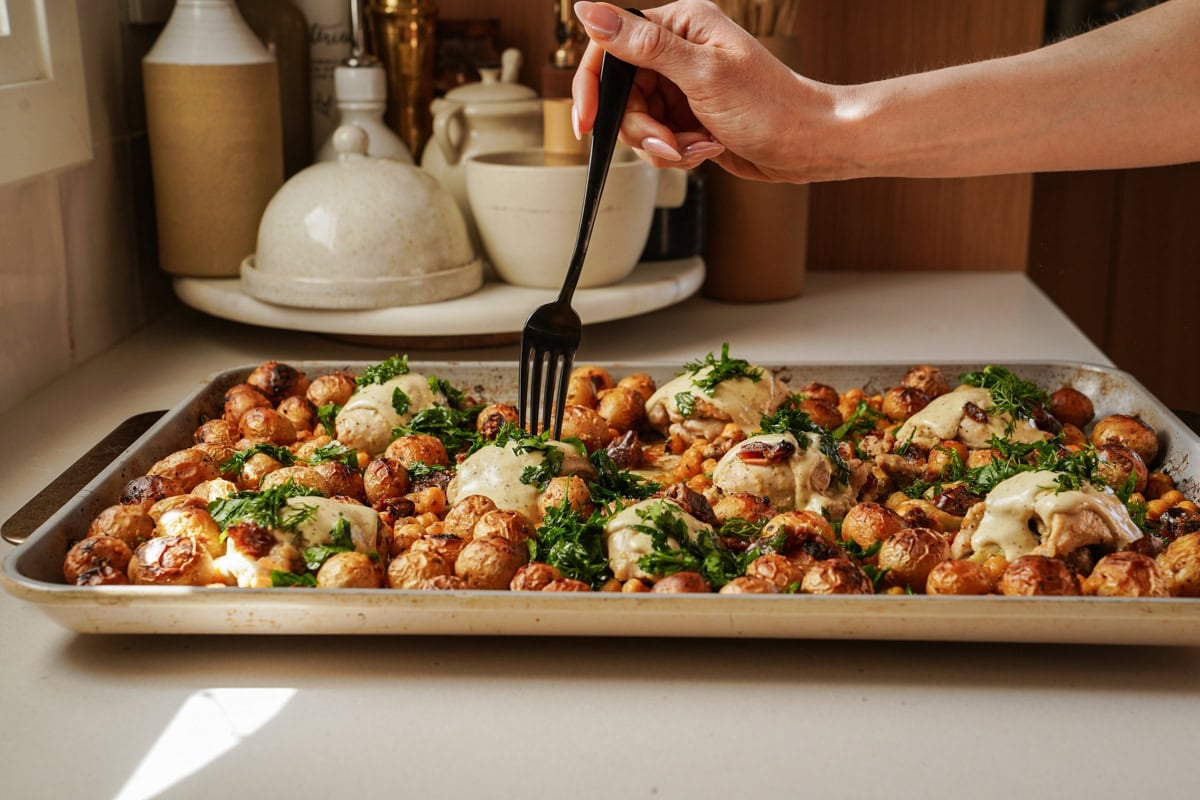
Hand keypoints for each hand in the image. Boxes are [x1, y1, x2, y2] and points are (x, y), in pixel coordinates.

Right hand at [571, 0, 835, 181]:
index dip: (593, 88)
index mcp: (679, 25)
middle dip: (642, 128)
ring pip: (638, 123)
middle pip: (622, 95)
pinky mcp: (688, 117)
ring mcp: (682, 87)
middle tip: (669, 142)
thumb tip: (589, 11)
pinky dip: (677, 153)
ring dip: (663, 144)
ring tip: (697, 145)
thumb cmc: (770, 104)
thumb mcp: (702, 73)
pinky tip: (706, 149)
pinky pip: (658, 140)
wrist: (807, 145)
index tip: (587, 123)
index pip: (611, 47)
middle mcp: (677, 52)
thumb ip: (643, 45)